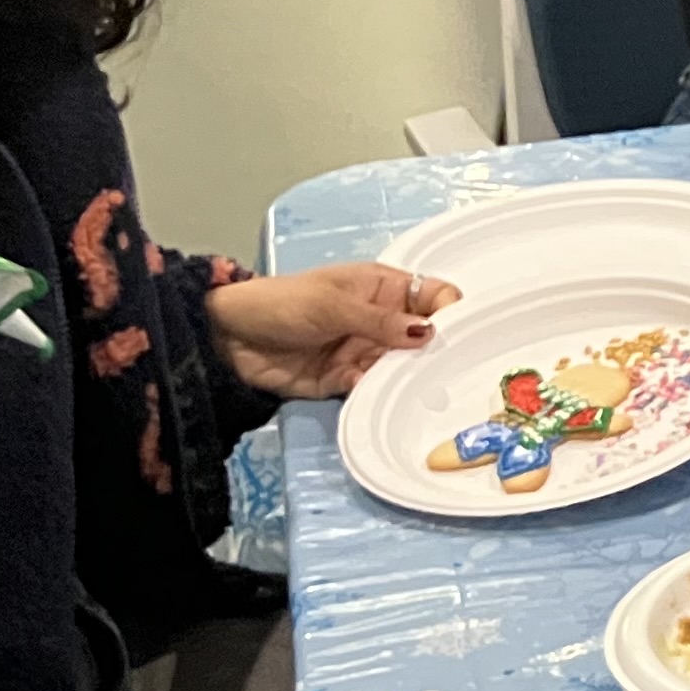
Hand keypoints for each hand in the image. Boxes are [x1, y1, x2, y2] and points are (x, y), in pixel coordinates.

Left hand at [206, 263, 455, 399]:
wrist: (227, 338)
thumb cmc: (281, 304)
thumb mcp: (333, 305)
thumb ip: (380, 322)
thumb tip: (430, 332)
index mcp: (383, 289)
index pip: (433, 296)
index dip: (451, 311)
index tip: (462, 333)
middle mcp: (381, 321)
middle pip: (425, 336)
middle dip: (438, 352)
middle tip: (453, 371)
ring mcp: (365, 351)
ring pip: (403, 367)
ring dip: (412, 378)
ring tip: (426, 390)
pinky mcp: (345, 380)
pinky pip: (375, 389)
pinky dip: (384, 395)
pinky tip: (392, 401)